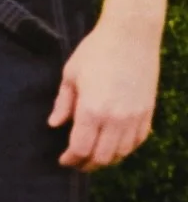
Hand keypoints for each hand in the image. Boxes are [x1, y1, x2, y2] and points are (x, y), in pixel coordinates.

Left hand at [49, 17, 159, 170]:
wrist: (131, 37)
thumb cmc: (96, 51)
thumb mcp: (71, 74)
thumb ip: (63, 103)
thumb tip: (54, 124)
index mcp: (92, 110)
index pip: (80, 148)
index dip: (70, 159)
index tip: (63, 160)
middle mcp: (115, 119)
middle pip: (101, 158)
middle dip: (86, 164)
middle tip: (76, 162)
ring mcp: (134, 119)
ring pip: (120, 154)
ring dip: (105, 160)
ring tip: (93, 156)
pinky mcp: (147, 114)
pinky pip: (136, 143)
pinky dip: (123, 150)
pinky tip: (113, 146)